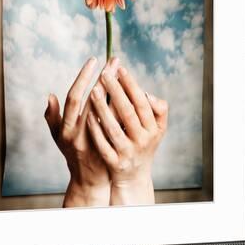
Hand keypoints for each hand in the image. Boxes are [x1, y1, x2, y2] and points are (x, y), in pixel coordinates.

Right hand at [45, 56, 119, 207]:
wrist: (89, 180)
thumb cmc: (72, 153)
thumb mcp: (58, 137)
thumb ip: (52, 117)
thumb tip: (50, 96)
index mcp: (66, 128)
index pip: (75, 97)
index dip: (84, 78)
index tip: (93, 60)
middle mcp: (80, 134)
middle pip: (94, 100)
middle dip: (104, 78)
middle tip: (113, 60)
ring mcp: (97, 140)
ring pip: (109, 111)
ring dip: (117, 90)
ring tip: (123, 72)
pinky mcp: (112, 145)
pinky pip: (119, 123)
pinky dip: (124, 107)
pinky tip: (131, 92)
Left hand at [87, 66, 167, 205]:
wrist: (135, 177)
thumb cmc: (144, 143)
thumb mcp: (157, 129)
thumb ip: (158, 109)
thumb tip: (147, 93)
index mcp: (153, 129)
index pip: (142, 103)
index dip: (131, 85)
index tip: (119, 68)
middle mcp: (142, 141)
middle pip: (127, 113)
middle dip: (115, 91)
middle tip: (104, 72)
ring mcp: (127, 152)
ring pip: (113, 128)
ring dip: (103, 108)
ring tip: (93, 90)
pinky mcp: (115, 163)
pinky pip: (103, 145)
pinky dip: (96, 131)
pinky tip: (86, 117)